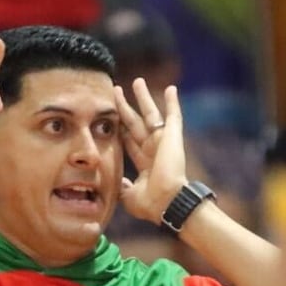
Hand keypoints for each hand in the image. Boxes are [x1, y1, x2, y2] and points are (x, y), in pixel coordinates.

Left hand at [115, 78, 187, 224]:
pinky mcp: (172, 136)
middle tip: (116, 91)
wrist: (167, 202)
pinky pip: (174, 115)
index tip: (111, 116)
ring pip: (150, 114)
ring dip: (143, 98)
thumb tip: (118, 183)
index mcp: (144, 163)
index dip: (119, 128)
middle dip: (125, 107)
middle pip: (135, 123)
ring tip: (137, 81)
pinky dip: (173, 102)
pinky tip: (171, 89)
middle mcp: (153, 149)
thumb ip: (122, 187)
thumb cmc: (151, 203)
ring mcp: (163, 141)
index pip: (129, 140)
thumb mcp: (129, 196)